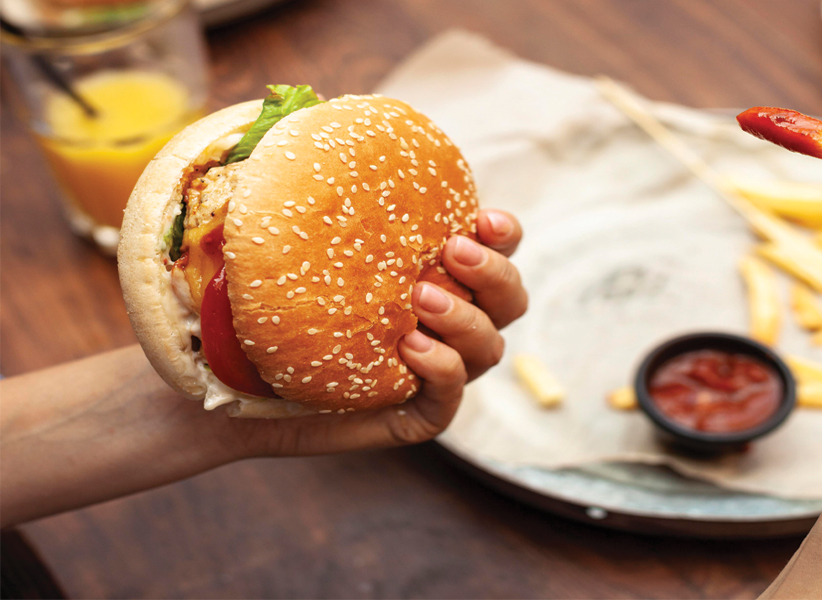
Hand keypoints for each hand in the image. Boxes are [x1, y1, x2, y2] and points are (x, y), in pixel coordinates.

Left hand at [0, 210, 525, 527]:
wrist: (208, 381)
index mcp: (428, 273)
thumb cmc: (247, 301)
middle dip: (495, 273)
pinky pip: (449, 402)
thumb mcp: (279, 234)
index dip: (505, 236)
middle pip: (510, 301)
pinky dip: (445, 373)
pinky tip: (412, 348)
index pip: (495, 252)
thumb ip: (303, 183)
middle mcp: (441, 322)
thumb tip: (302, 105)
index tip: (484, 217)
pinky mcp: (405, 418)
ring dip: (467, 320)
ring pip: (490, 349)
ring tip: (419, 300)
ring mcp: (429, 373)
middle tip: (450, 252)